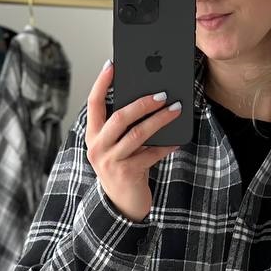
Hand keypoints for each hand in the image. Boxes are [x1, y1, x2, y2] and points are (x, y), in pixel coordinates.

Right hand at [85, 60, 183, 220]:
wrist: (121, 206)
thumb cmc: (123, 168)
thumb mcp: (117, 146)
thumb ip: (124, 127)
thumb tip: (149, 98)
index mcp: (92, 135)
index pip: (94, 103)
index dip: (102, 83)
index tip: (112, 64)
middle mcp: (97, 147)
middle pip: (119, 117)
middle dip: (142, 102)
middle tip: (162, 93)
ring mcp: (110, 162)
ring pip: (137, 134)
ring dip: (159, 120)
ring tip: (176, 109)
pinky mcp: (126, 174)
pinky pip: (150, 154)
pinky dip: (165, 146)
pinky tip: (178, 140)